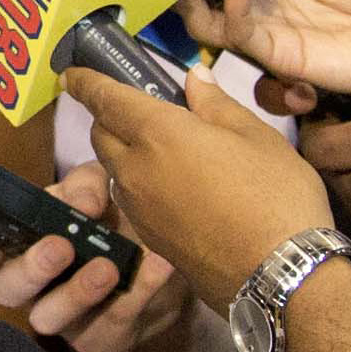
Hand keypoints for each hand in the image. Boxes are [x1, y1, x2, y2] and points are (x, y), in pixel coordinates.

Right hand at [0, 161, 193, 351]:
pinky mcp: (98, 339)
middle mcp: (32, 287)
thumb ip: (86, 186)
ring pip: (48, 318)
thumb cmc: (114, 221)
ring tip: (108, 267)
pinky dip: (138, 292)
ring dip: (76, 292)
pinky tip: (159, 266)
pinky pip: (110, 323)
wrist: (165, 261)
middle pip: (7, 289)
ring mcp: (62, 318)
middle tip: (61, 247)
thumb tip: (83, 205)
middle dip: (31, 269)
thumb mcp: (99, 190)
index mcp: (21, 244)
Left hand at [74, 70, 330, 305]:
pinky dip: (139, 184)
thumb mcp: (256, 136)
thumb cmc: (274, 195)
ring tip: (162, 148)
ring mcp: (139, 210)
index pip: (106, 99)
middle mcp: (135, 170)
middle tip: (137, 109)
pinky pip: (131, 200)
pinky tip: (174, 187)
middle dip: (109, 117)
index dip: (87, 83)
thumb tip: (193, 78)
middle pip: (103, 136)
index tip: (72, 75)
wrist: (278, 276)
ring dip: (125, 153)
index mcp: (158, 134)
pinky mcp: (150, 240)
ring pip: (115, 171)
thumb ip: (216, 104)